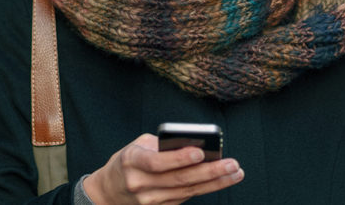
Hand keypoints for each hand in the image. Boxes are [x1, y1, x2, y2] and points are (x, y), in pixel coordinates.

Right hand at [83, 133, 243, 204]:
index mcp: (132, 161)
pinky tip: (222, 180)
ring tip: (235, 172)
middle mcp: (139, 183)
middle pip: (178, 179)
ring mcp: (149, 200)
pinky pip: (185, 198)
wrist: (109, 191)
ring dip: (214, 182)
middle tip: (232, 164)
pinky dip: (205, 189)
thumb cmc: (130, 160)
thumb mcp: (139, 145)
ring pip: (186, 191)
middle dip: (209, 171)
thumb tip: (197, 145)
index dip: (179, 158)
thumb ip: (164, 145)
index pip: (156, 162)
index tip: (200, 152)